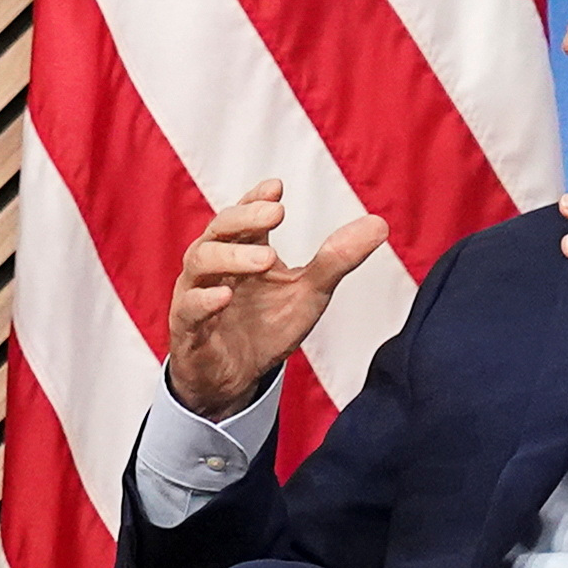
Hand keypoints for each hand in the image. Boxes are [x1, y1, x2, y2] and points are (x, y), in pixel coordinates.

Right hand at [165, 181, 390, 421]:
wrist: (236, 378)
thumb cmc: (267, 327)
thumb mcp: (309, 292)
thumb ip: (337, 259)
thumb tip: (379, 224)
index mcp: (242, 248)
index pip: (244, 213)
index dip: (256, 198)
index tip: (278, 188)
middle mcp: (214, 264)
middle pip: (219, 228)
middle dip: (246, 217)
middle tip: (277, 213)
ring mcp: (196, 293)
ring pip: (200, 261)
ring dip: (232, 256)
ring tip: (265, 257)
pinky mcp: (187, 327)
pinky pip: (188, 308)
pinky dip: (204, 300)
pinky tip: (223, 296)